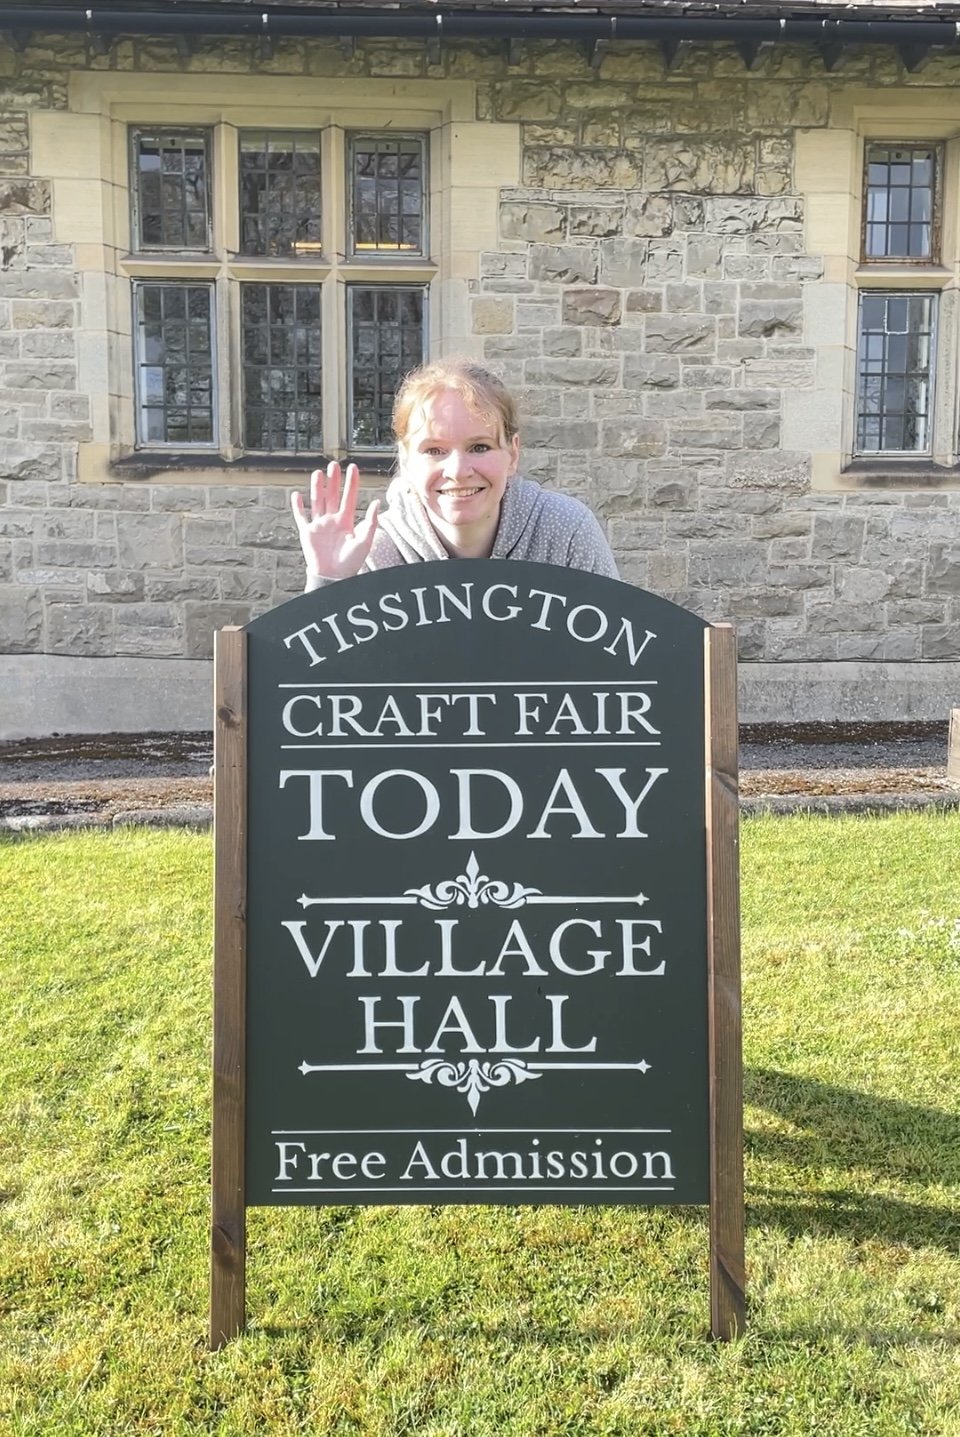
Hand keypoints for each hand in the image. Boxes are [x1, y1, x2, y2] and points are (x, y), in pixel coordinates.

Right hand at [290, 462, 379, 580]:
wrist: (334, 577)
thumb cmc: (351, 562)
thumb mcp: (365, 541)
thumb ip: (371, 522)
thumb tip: (377, 503)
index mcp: (346, 521)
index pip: (349, 497)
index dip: (351, 483)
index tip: (353, 467)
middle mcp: (332, 520)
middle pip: (332, 496)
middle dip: (333, 480)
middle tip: (333, 464)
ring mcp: (319, 525)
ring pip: (317, 502)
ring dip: (316, 488)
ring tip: (317, 472)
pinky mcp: (307, 533)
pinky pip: (301, 517)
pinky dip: (298, 507)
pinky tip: (296, 495)